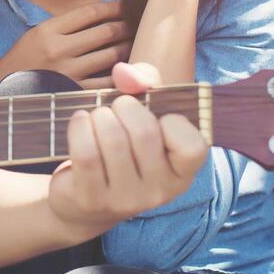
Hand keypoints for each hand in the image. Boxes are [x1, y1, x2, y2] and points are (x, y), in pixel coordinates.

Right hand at [0, 1, 130, 96]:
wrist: (0, 93)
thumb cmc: (21, 63)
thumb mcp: (35, 37)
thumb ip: (63, 27)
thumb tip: (100, 18)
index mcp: (47, 30)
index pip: (90, 12)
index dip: (113, 7)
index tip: (125, 6)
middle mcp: (58, 48)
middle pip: (105, 31)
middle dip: (126, 26)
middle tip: (137, 25)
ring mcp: (67, 72)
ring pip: (111, 55)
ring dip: (128, 48)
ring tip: (135, 44)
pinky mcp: (74, 92)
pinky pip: (107, 82)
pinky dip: (122, 75)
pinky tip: (129, 70)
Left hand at [47, 62, 207, 235]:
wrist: (81, 196)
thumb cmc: (121, 145)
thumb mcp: (142, 111)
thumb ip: (145, 81)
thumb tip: (125, 73)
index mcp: (182, 173)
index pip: (194, 146)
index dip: (173, 122)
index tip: (156, 117)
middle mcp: (160, 191)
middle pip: (145, 133)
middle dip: (124, 107)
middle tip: (115, 108)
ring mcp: (126, 200)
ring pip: (113, 140)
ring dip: (99, 117)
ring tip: (96, 117)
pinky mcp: (93, 199)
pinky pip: (86, 154)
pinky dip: (79, 128)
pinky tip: (79, 122)